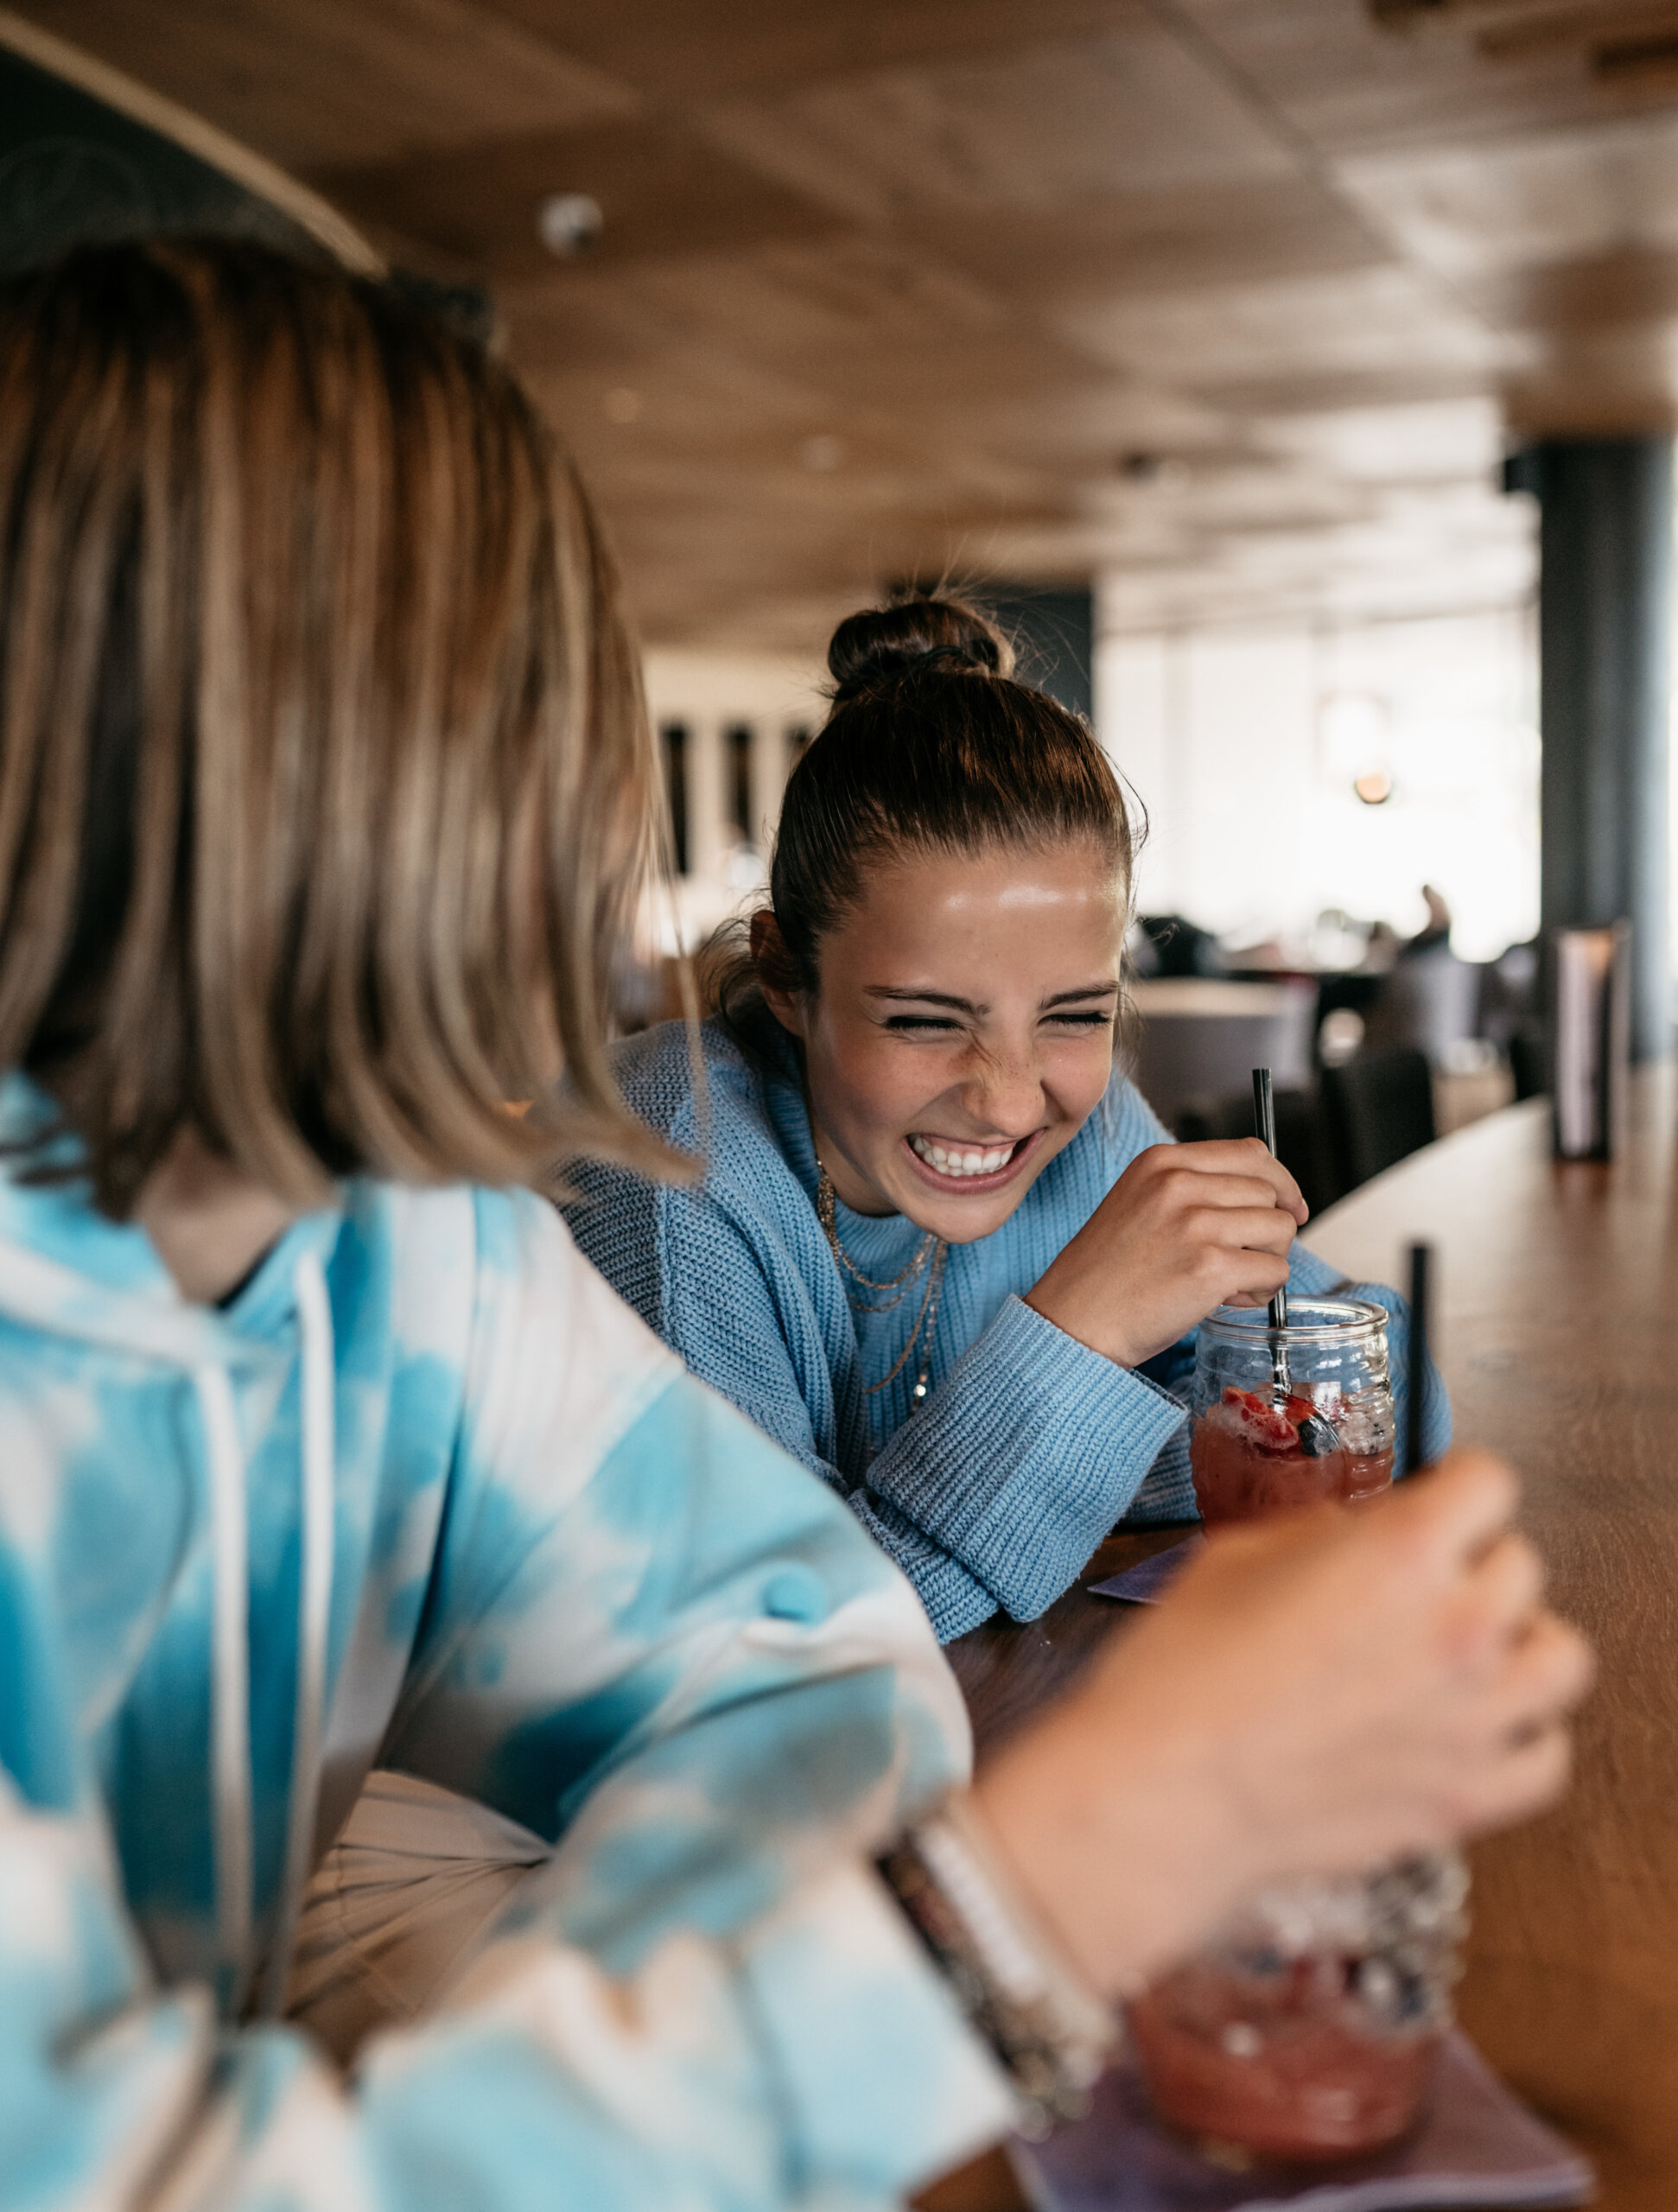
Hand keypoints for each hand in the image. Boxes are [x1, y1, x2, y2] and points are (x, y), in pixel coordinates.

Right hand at [970, 1448, 1592, 1998]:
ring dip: (1521, 1641)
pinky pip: (1547, 1757)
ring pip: (1562, 1656)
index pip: (1488, 1483)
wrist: (1162, 1790)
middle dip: (1471, 1563)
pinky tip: (1474, 1726)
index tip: (1437, 1502)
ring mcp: (1474, 1720)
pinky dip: (1522, 1736)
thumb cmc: (1179, 1672)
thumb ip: (1319, 1535)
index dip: (1455, 1486)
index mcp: (1401, 1552)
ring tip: (1471, 1650)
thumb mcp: (1235, 1556)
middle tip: (1424, 1583)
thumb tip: (1355, 1538)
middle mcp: (1457, 1629)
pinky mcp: (1469, 1798)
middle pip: (1522, 1565)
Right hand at [1024, 1139, 1307, 1367]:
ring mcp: (1195, 1223)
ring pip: (1280, 1229)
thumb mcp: (1139, 1203)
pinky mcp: (1210, 1266)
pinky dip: (1262, 1291)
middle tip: (1243, 1260)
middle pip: (1270, 1192)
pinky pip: (1275, 1270)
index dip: (1281, 1181)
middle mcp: (1179, 1183)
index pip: (1251, 1152)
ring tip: (1231, 1282)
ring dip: (1268, 1260)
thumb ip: (1192, 1189)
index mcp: (1161, 1161)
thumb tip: (1267, 1198)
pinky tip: (1227, 1299)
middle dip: (1269, 1231)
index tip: (1289, 1207)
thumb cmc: (1106, 1274)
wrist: (1074, 1321)